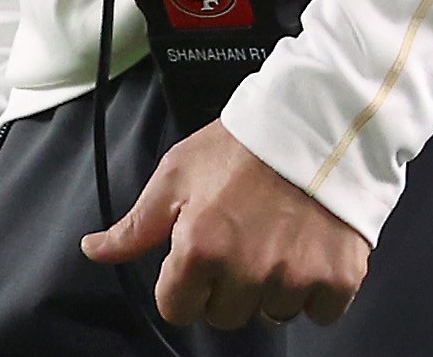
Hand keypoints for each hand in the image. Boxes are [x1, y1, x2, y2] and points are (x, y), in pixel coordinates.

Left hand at [80, 119, 368, 328]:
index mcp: (201, 247)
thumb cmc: (246, 142)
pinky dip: (318, 290)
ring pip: (272, 314)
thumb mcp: (178, 174)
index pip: (177, 308)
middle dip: (227, 285)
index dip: (183, 282)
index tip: (200, 255)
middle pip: (224, 315)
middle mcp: (247, 269)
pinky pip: (321, 312)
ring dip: (273, 286)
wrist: (320, 118)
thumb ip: (136, 225)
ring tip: (280, 236)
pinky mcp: (338, 276)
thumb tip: (95, 250)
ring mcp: (295, 276)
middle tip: (244, 238)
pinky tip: (311, 249)